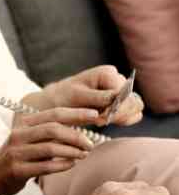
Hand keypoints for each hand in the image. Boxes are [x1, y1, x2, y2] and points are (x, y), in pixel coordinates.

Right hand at [0, 107, 96, 194]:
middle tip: (90, 144)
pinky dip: (62, 165)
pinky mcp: (17, 170)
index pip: (53, 114)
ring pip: (50, 148)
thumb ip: (48, 134)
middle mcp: (19, 136)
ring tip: (84, 155)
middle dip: (76, 136)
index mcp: (23, 125)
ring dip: (72, 152)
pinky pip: (45, 166)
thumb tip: (79, 130)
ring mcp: (17, 153)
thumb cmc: (17, 156)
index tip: (94, 114)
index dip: (75, 113)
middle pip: (53, 129)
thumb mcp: (29, 140)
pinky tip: (72, 164)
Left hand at [23, 65, 143, 126]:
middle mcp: (117, 78)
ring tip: (99, 119)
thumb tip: (118, 98)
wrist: (58, 100)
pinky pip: (134, 114)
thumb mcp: (78, 97)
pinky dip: (123, 119)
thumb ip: (99, 98)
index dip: (115, 109)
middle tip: (98, 121)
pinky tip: (105, 119)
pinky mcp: (123, 100)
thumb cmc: (65, 97)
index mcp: (107, 73)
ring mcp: (122, 89)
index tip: (98, 118)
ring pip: (136, 108)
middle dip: (118, 115)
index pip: (124, 95)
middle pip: (134, 102)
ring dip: (121, 118)